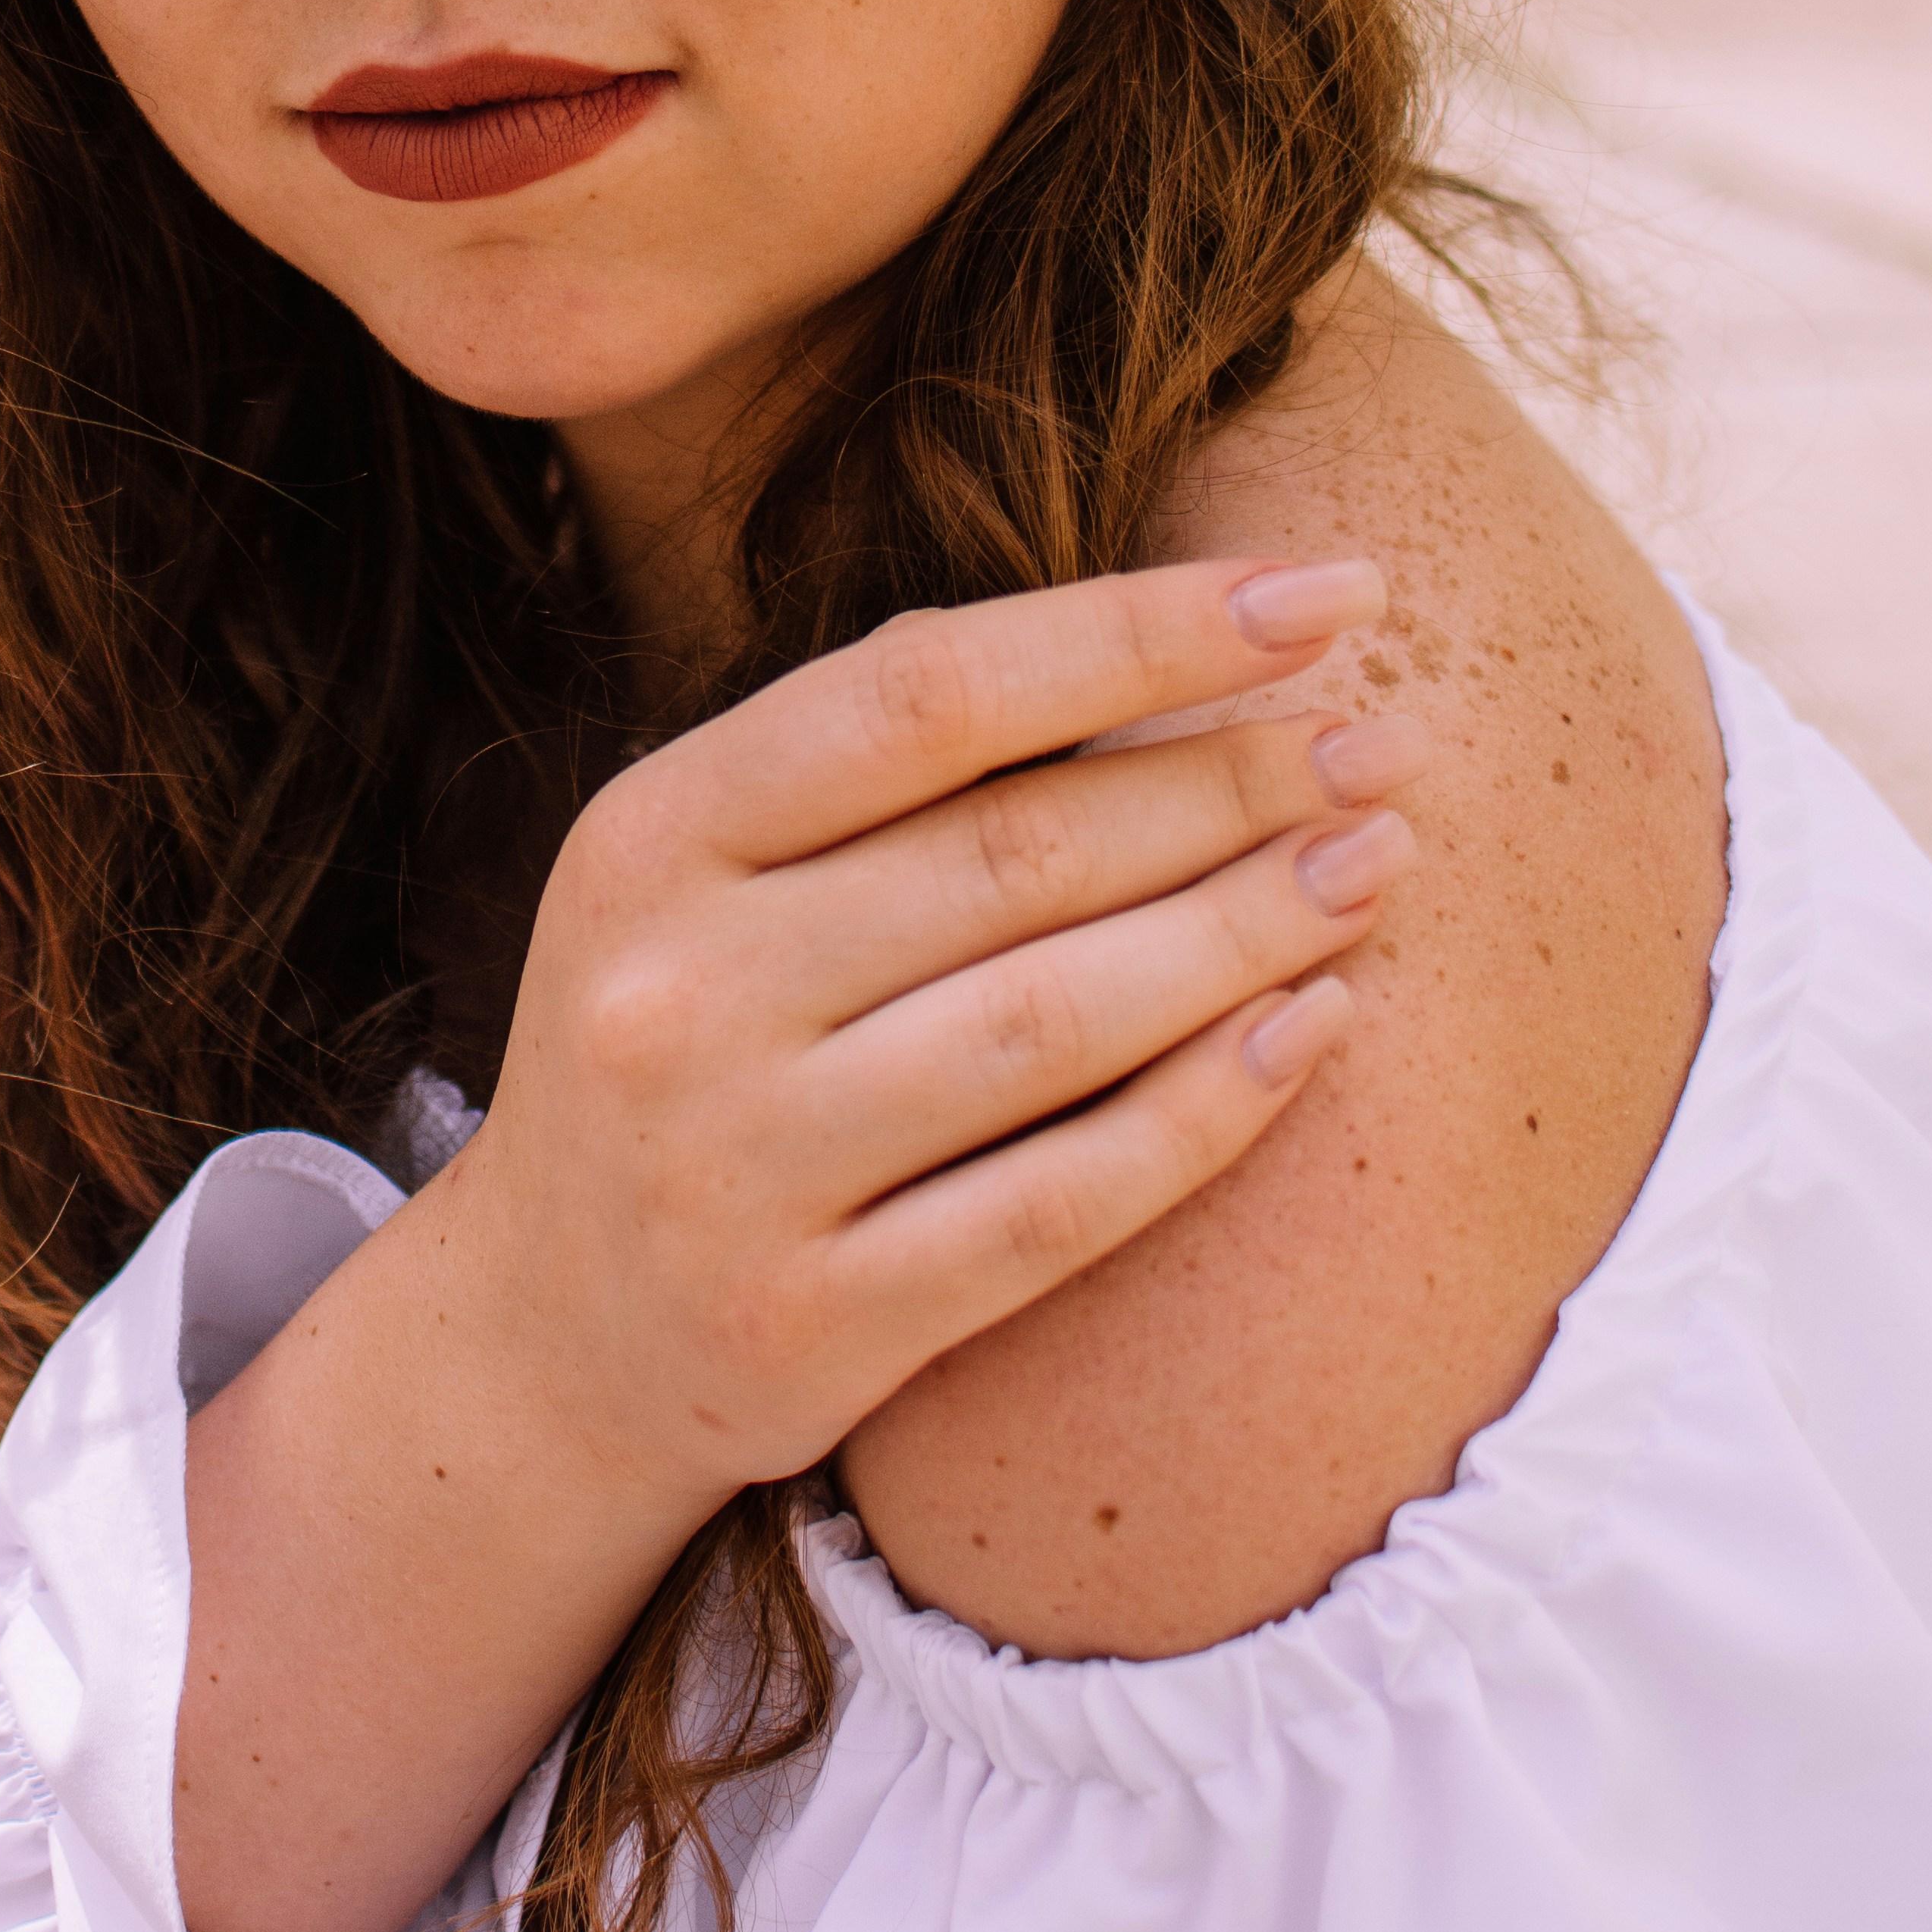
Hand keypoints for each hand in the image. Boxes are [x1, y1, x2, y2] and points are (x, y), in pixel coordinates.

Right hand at [448, 557, 1412, 1510]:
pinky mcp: (808, 1327)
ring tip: (1375, 864)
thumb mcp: (707, 876)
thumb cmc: (686, 1048)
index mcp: (653, 834)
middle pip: (1016, 854)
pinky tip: (1310, 1029)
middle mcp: (677, 990)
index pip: (930, 689)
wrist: (547, 1342)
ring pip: (1054, 1022)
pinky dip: (1207, 1111)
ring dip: (1249, 929)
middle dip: (1234, 782)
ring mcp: (734, 1168)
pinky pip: (1059, 1206)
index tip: (1328, 589)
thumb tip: (1156, 640)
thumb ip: (880, 768)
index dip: (1144, 628)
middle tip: (1383, 745)